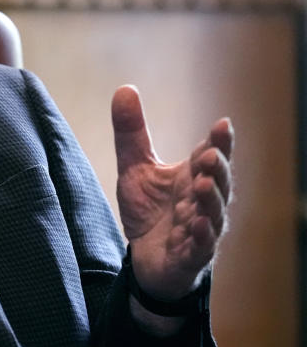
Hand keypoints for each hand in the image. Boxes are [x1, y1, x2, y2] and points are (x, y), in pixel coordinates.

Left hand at [112, 85, 232, 300]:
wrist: (144, 257)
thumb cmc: (149, 210)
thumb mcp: (134, 166)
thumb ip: (132, 132)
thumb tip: (125, 88)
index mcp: (192, 177)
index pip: (210, 155)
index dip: (219, 142)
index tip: (222, 124)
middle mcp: (202, 202)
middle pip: (217, 183)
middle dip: (216, 168)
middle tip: (209, 154)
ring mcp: (200, 230)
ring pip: (213, 213)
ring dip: (210, 199)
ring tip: (202, 183)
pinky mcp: (190, 256)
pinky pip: (200, 246)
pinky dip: (201, 235)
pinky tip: (197, 224)